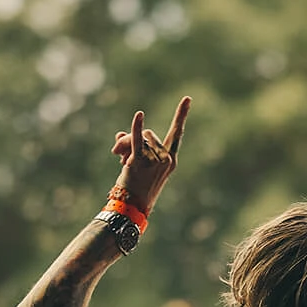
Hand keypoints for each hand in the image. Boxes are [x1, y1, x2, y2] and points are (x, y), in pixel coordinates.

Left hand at [111, 96, 190, 216]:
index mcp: (171, 160)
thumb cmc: (137, 187)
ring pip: (140, 137)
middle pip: (149, 133)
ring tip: (118, 157)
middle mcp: (166, 159)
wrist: (132, 207)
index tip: (187, 98)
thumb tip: (120, 134)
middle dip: (133, 137)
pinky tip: (139, 115)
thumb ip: (134, 146)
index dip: (181, 115)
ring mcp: (155, 161)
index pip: (177, 133)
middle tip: (118, 153)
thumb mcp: (141, 164)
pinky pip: (137, 141)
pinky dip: (136, 128)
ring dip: (125, 143)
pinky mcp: (140, 163)